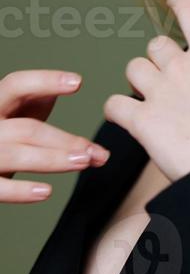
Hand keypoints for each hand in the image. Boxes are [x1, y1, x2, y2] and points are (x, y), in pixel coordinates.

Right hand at [0, 69, 111, 202]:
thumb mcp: (13, 112)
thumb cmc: (0, 137)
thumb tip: (72, 81)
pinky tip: (46, 191)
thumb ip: (37, 98)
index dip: (45, 81)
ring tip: (84, 162)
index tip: (77, 82)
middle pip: (26, 128)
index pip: (15, 85)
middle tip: (95, 151)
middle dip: (64, 140)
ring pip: (15, 155)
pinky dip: (21, 191)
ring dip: (52, 160)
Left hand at [103, 0, 189, 182]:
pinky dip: (119, 110)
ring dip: (141, 80)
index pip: (189, 9)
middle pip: (157, 44)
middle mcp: (182, 67)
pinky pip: (114, 104)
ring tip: (156, 100)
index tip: (174, 0)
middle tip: (176, 80)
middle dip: (163, 58)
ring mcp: (158, 93)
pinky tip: (132, 119)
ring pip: (134, 69)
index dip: (179, 0)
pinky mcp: (141, 122)